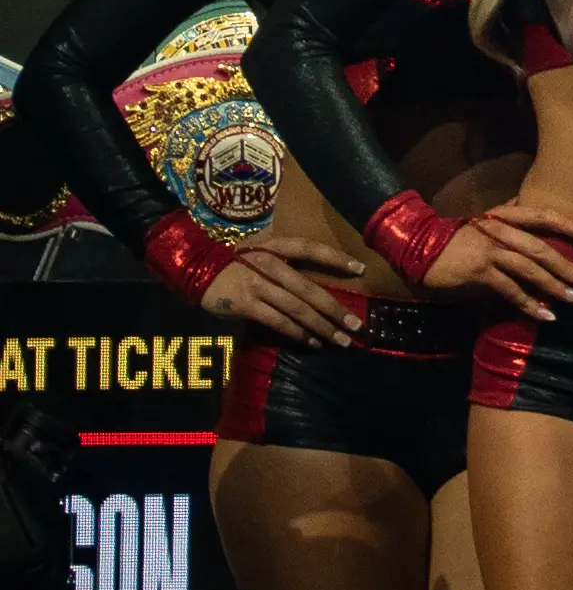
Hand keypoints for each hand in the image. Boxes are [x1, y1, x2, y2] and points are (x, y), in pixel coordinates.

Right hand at [201, 235, 365, 346]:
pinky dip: (296, 332)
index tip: (360, 268)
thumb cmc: (233, 262)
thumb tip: (313, 292)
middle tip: (356, 326)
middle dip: (335, 309)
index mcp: (276, 247)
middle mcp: (270, 265)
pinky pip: (277, 321)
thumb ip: (284, 266)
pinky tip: (312, 341)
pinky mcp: (246, 304)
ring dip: (321, 326)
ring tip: (340, 340)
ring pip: (297, 309)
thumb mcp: (260, 252)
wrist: (195, 269)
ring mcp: (257, 285)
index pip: (311, 249)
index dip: (336, 258)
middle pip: (309, 289)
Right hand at [418, 202, 572, 319]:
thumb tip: (531, 214)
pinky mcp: (479, 272)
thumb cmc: (456, 237)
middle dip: (568, 265)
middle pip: (541, 248)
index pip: (541, 216)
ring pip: (529, 269)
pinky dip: (529, 304)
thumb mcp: (485, 222)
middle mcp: (500, 231)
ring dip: (555, 287)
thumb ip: (509, 219)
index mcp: (504, 217)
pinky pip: (509, 290)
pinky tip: (545, 315)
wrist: (419, 245)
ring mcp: (490, 251)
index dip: (567, 223)